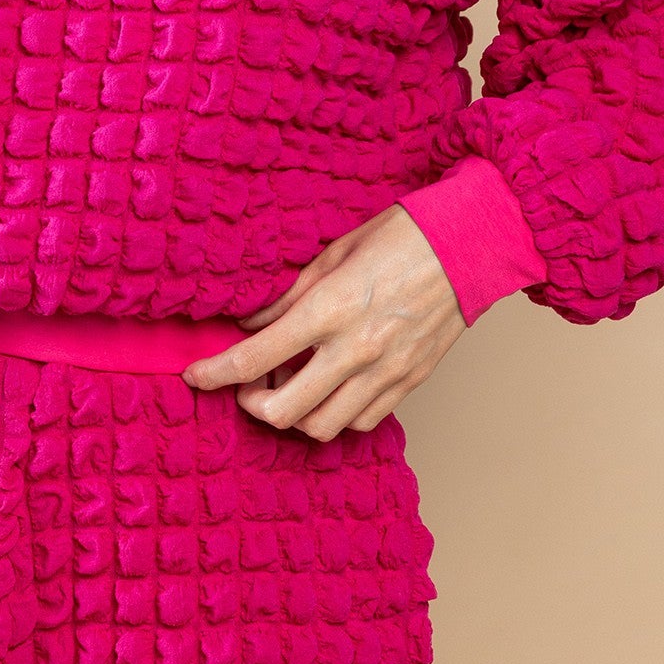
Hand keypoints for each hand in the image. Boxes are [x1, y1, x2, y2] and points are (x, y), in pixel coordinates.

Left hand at [180, 203, 466, 440]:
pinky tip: (328, 388)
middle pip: (283, 411)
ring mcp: (386, 372)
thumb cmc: (400, 237)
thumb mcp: (332, 254)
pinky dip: (335, 414)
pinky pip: (361, 421)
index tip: (194, 375)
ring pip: (321, 426)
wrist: (469, 244)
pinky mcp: (409, 383)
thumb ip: (288, 296)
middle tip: (246, 385)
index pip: (255, 358)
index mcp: (329, 309)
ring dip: (294, 414)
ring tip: (289, 385)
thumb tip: (250, 323)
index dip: (214, 373)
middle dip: (252, 404)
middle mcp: (355, 349)